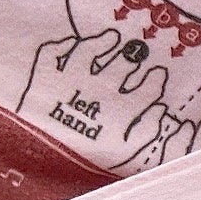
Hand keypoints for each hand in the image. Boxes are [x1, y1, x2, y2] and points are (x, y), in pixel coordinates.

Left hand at [22, 27, 175, 168]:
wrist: (38, 159)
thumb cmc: (86, 162)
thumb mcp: (125, 155)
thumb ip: (147, 133)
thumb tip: (162, 112)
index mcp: (122, 111)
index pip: (147, 90)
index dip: (155, 79)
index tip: (159, 72)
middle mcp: (99, 88)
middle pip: (121, 65)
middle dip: (132, 57)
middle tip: (135, 53)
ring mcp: (69, 79)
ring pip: (89, 51)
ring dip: (102, 42)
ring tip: (111, 37)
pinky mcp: (43, 76)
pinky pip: (52, 53)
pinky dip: (60, 45)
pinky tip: (70, 43)